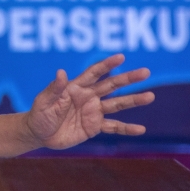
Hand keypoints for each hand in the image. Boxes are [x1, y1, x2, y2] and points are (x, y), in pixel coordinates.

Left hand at [25, 54, 153, 149]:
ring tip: (150, 96)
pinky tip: (141, 129)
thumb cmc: (39, 114)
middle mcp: (89, 96)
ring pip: (117, 104)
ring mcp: (93, 111)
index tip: (121, 57)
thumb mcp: (44, 101)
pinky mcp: (94, 127)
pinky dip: (126, 128)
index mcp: (76, 87)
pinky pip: (113, 127)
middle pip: (112, 85)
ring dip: (133, 100)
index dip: (107, 65)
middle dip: (128, 79)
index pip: (94, 73)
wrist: (39, 133)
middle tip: (146, 72)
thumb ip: (54, 89)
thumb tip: (61, 72)